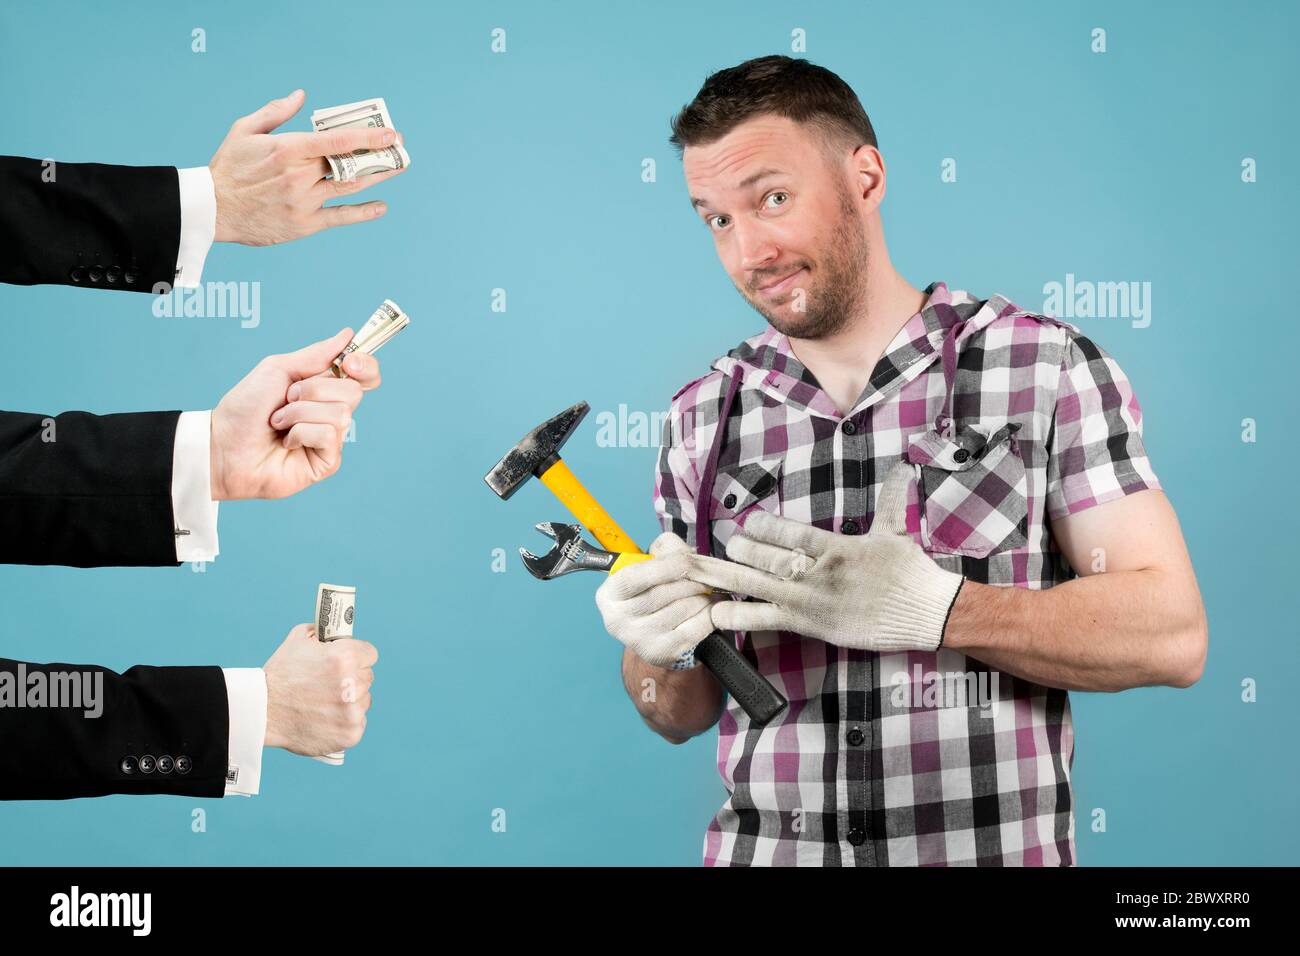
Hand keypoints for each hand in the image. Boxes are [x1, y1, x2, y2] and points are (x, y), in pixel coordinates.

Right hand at [209, 89, 405, 245]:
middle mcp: (300, 175)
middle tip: (399, 149)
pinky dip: (363, 212)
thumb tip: (301, 96)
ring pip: (350, 187)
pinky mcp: (305, 224)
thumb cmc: (228, 167)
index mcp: (288, 149)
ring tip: (397, 168)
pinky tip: (381, 206)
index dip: (368, 137)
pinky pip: (340, 216)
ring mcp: (304, 201)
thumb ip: (275, 112)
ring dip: (378, 178)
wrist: (212, 209)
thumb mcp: (245, 130)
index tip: (390, 134)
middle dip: (377, 155)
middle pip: (349, 164)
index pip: (337, 140)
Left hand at [210, 328, 380, 499]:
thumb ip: (317, 354)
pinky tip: (286, 442)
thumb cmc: (245, 407)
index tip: (348, 362)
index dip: (366, 366)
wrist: (223, 444)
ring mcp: (331, 438)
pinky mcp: (327, 461)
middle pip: (353, 391)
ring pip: (340, 414)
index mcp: (324, 387)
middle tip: (287, 397)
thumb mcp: (279, 369)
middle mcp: (331, 411)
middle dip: (314, 390)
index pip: (365, 375)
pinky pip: (329, 436)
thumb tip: (347, 335)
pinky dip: (301, 433)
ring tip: (278, 422)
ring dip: (299, 413)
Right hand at [263, 624, 377, 756]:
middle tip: (330, 684)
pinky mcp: (350, 734)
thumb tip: (338, 631)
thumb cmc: (279, 674)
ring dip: (350, 701)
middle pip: (367, 677)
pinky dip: (346, 722)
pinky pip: (359, 723)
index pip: (370, 653)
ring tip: (324, 702)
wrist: (261, 711)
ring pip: (364, 700)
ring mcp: (352, 712)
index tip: (349, 662)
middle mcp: (352, 684)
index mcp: (345, 657)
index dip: (358, 656)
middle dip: (353, 678)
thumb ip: (324, 633)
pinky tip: (326, 719)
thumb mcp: (298, 640)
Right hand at [595, 532, 715, 667]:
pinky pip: (696, 627)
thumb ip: (667, 549)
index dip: (666, 566)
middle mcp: (617, 620)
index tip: (689, 561)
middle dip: (691, 581)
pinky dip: (708, 614)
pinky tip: (708, 609)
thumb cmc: (652, 591)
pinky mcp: (661, 654)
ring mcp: (638, 640)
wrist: (654, 635)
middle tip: (707, 576)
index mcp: (609, 594)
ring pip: (683, 608)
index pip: (635, 577)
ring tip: (706, 592)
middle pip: (663, 594)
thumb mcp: (652, 564)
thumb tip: (688, 554)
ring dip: (702, 597)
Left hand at [686, 462, 963, 651]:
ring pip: (760, 588)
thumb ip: (890, 499)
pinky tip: (717, 614)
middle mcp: (819, 574)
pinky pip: (769, 621)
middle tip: (722, 544)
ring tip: (699, 574)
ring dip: (727, 579)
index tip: (747, 523)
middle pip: (768, 560)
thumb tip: (902, 468)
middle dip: (739, 552)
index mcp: (836, 547)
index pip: (791, 533)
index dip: (764, 527)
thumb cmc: (910, 572)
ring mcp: (812, 602)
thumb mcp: (896, 532)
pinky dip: (741, 618)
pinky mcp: (812, 626)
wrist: (928, 613)